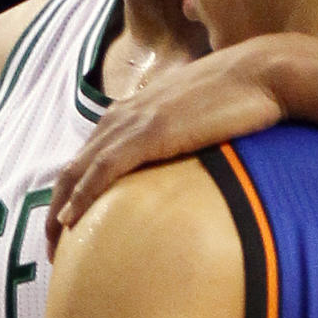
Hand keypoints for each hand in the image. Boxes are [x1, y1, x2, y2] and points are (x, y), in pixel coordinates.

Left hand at [46, 33, 288, 257]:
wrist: (263, 73)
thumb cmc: (244, 93)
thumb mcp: (202, 113)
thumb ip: (186, 131)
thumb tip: (194, 154)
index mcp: (135, 108)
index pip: (91, 154)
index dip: (75, 188)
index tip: (73, 222)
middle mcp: (125, 114)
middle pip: (74, 166)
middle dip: (58, 207)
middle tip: (53, 245)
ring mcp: (135, 123)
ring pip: (78, 171)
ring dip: (61, 209)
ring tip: (54, 244)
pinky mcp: (150, 134)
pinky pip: (103, 170)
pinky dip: (82, 196)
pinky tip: (72, 221)